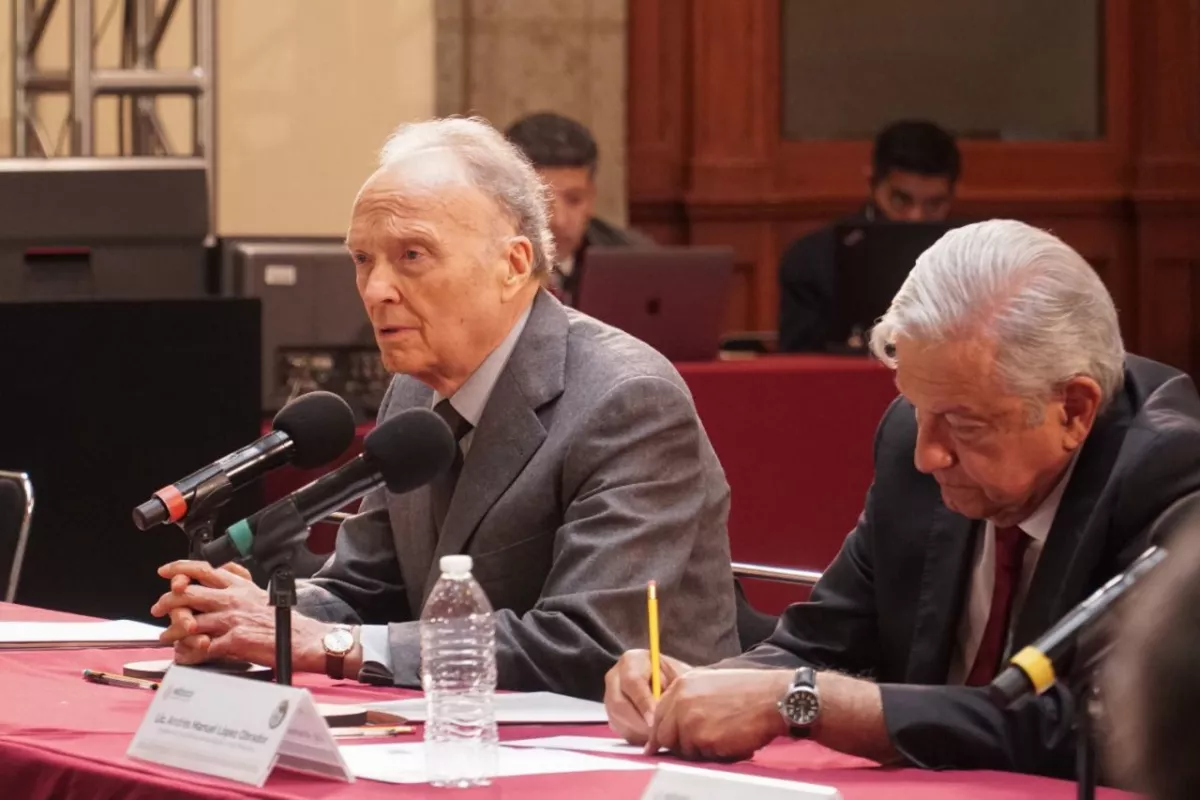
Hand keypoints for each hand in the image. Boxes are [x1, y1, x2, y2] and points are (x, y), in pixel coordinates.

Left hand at [150, 560, 327, 669]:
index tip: (166, 572)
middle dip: (167, 601)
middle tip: (158, 607)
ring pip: (190, 622)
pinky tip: (184, 654)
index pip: (202, 568)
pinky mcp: (234, 642)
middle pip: (188, 593)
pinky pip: (202, 647)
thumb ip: (238, 582)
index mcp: (238, 585)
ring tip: (167, 636)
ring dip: (173, 631)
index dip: (179, 568)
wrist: (301, 639)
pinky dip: (189, 653)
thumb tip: (222, 570)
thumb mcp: (258, 592)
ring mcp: (231, 620)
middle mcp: (232, 599)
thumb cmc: (281, 620)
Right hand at [604, 649, 692, 744]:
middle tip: (657, 735)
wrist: (664, 680)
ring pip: (616, 718)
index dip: (643, 703)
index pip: (632, 682)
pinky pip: (618, 728)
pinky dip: (634, 737)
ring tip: (656, 739)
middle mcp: (615, 677)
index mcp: (632, 660)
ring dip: (636, 732)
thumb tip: (674, 704)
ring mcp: (609, 695)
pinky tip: (649, 740)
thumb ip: (675, 685)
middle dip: (639, 723)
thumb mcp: (678, 673)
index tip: (655, 719)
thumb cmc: (672, 675)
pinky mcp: (610, 713)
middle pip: (619, 703)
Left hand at [645, 669, 790, 761]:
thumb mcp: (711, 682)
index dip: (661, 730)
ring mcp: (688, 719)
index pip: (659, 713)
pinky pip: (698, 756)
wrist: (772, 698)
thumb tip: (676, 719)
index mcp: (682, 685)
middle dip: (676, 743)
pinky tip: (728, 742)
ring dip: (696, 749)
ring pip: (681, 748)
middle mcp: (680, 700)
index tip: (659, 743)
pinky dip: (712, 754)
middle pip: (663, 734)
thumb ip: (690, 697)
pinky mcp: (700, 738)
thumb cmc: (749, 691)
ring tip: (720, 738)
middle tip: (694, 748)